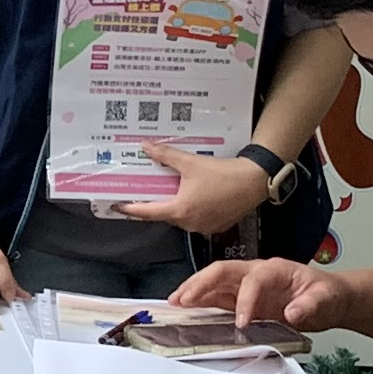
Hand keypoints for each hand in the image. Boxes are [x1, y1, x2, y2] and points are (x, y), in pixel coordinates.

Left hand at [134, 140, 276, 237]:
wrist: (254, 181)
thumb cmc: (221, 173)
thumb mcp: (190, 162)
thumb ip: (165, 156)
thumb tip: (145, 147)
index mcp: (179, 210)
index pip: (147, 212)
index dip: (131, 209)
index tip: (118, 206)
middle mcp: (189, 223)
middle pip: (166, 214)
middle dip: (158, 202)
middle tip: (151, 189)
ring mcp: (204, 227)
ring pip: (182, 216)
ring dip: (177, 205)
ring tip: (176, 189)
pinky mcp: (217, 226)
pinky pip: (198, 219)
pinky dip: (194, 209)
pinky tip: (197, 195)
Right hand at [169, 254, 348, 328]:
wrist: (329, 299)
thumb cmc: (327, 295)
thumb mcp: (326, 300)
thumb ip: (310, 305)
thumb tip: (293, 312)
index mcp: (275, 269)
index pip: (253, 280)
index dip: (245, 300)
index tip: (242, 322)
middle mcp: (256, 272)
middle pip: (223, 271)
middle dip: (201, 283)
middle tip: (184, 299)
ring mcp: (247, 285)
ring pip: (214, 281)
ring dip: (194, 290)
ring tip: (175, 301)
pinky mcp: (242, 298)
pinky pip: (217, 296)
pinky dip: (200, 301)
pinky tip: (187, 307)